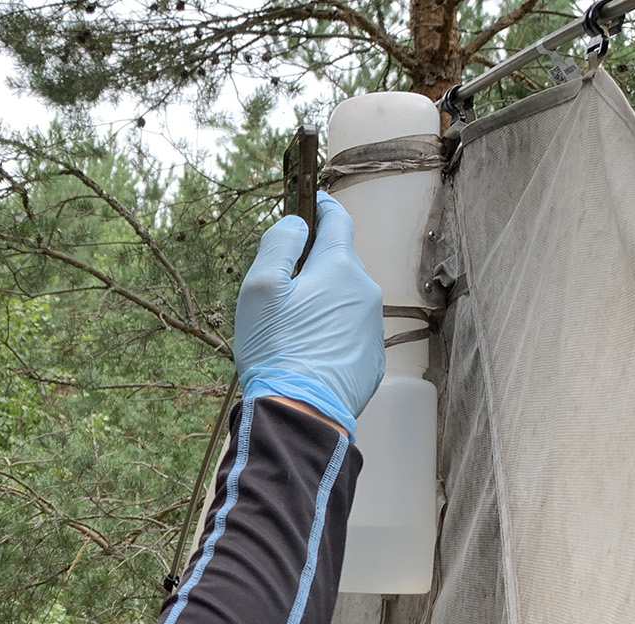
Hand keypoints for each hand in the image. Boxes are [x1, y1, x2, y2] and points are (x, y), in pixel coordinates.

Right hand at [232, 191, 385, 435]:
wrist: (301, 414)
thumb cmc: (276, 349)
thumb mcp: (261, 287)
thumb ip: (279, 244)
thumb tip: (296, 224)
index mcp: (340, 267)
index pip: (337, 220)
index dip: (321, 205)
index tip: (311, 198)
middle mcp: (366, 291)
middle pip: (339, 263)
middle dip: (315, 266)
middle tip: (281, 289)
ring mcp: (372, 327)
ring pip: (344, 300)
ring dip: (322, 303)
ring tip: (290, 331)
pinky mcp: (372, 359)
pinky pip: (349, 333)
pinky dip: (331, 334)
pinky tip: (308, 354)